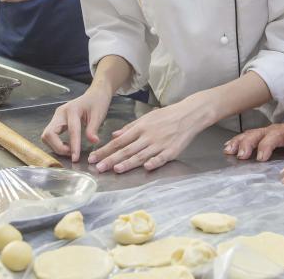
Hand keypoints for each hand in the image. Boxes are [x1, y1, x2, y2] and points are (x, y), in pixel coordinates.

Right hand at [41, 83, 112, 162]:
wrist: (95, 94)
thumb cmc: (97, 102)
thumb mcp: (99, 115)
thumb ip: (93, 129)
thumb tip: (93, 142)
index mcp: (72, 110)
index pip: (71, 131)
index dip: (73, 146)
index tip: (75, 158)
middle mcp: (61, 113)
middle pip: (49, 133)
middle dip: (57, 147)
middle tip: (71, 153)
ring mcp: (57, 117)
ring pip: (47, 135)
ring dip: (55, 146)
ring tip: (70, 150)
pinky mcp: (56, 121)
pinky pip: (50, 135)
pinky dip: (56, 143)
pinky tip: (67, 145)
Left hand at [88, 100, 206, 173]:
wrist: (189, 114)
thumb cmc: (167, 116)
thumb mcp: (147, 118)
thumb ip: (130, 128)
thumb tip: (114, 135)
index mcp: (141, 127)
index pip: (119, 141)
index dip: (106, 150)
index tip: (94, 158)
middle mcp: (148, 136)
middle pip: (127, 149)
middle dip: (111, 159)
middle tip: (99, 168)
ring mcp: (160, 144)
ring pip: (142, 155)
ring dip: (128, 163)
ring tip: (116, 169)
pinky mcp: (172, 150)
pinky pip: (161, 158)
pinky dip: (154, 162)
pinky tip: (146, 167)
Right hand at [223, 122, 283, 160]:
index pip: (274, 136)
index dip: (266, 145)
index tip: (261, 158)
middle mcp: (273, 130)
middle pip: (258, 134)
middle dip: (247, 143)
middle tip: (240, 155)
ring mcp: (265, 132)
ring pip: (249, 134)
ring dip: (239, 142)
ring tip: (229, 150)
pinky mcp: (260, 137)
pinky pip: (246, 137)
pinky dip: (237, 141)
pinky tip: (229, 148)